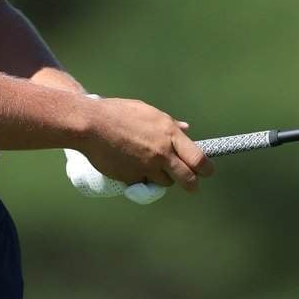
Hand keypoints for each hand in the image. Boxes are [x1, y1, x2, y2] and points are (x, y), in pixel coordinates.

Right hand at [78, 96, 214, 191]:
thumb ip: (170, 124)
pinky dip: (140, 178)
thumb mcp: (149, 112)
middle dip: (192, 184)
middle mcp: (162, 153)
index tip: (206, 171)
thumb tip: (187, 128)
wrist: (91, 125)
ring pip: (164, 182)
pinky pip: (142, 183)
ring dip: (162, 178)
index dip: (205, 168)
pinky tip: (130, 165)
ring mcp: (147, 167)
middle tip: (192, 186)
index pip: (198, 158)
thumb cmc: (119, 113)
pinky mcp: (132, 178)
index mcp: (169, 133)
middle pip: (187, 178)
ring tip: (150, 167)